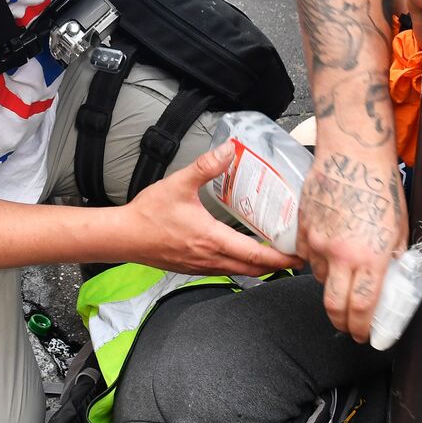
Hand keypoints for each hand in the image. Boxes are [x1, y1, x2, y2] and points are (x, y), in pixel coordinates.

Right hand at [122, 146, 301, 275]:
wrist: (123, 236)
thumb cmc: (148, 215)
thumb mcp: (179, 184)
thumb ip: (206, 166)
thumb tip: (228, 150)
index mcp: (211, 240)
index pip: (254, 255)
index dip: (280, 257)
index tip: (298, 255)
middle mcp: (210, 258)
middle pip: (253, 269)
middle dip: (277, 265)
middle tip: (296, 256)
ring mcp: (201, 266)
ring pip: (239, 272)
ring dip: (259, 267)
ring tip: (276, 256)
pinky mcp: (193, 268)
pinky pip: (224, 271)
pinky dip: (240, 266)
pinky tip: (243, 254)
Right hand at [297, 146, 407, 342]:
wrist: (353, 155)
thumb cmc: (380, 187)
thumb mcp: (399, 229)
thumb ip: (391, 259)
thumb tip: (388, 281)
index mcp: (370, 257)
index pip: (361, 308)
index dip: (360, 328)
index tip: (362, 335)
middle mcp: (341, 255)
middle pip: (333, 306)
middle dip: (341, 322)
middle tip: (347, 325)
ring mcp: (318, 243)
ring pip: (320, 280)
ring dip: (332, 285)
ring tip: (344, 275)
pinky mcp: (303, 229)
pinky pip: (308, 257)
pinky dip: (318, 260)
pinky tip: (330, 249)